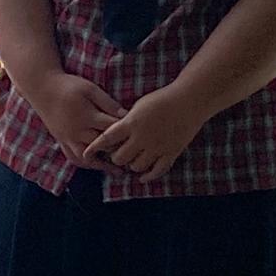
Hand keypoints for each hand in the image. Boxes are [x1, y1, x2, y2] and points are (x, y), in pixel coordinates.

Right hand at [28, 71, 127, 159]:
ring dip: (102, 165)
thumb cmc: (68, 85)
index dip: (125, 132)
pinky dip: (85, 163)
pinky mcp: (61, 140)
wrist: (41, 87)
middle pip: (101, 147)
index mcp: (87, 116)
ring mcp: (68, 138)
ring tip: (116, 170)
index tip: (137, 135)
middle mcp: (77, 131)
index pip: (111, 129)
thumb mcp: (90, 89)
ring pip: (86, 158)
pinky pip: (73, 157)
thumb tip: (125, 115)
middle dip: (117, 151)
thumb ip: (107, 102)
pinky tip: (95, 165)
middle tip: (132, 155)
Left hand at [85, 84, 206, 177]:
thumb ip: (127, 121)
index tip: (86, 154)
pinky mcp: (171, 153)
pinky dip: (148, 176)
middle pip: (120, 158)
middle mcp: (142, 137)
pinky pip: (157, 171)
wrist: (189, 100)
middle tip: (117, 155)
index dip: (95, 148)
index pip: (106, 138)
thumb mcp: (139, 105)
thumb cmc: (163, 98)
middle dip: (116, 158)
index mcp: (131, 123)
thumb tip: (116, 133)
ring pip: (136, 167)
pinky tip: (143, 177)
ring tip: (132, 161)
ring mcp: (157, 147)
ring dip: (132, 166)